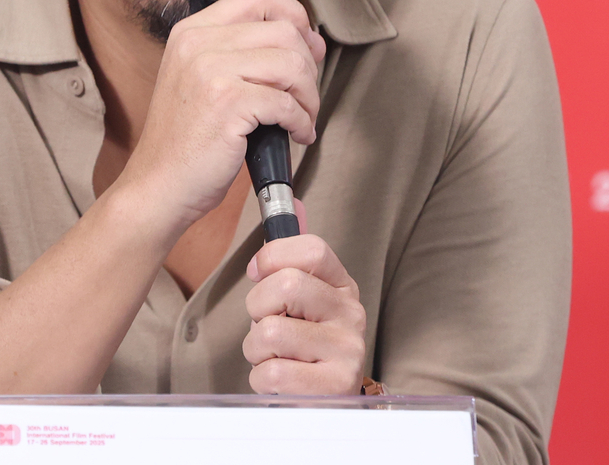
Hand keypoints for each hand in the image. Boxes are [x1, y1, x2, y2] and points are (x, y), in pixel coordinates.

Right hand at [115, 0, 326, 231]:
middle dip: (309, 65)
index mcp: (192, 31)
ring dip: (310, 95)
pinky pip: (287, 102)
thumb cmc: (186, 140)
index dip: (294, 16)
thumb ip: (245, 53)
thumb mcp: (202, 79)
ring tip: (303, 117)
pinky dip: (301, 121)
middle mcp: (199, 43)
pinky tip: (296, 135)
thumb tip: (310, 40)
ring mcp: (210, 71)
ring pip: (292, 64)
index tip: (308, 46)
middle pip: (284, 30)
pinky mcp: (227, 103)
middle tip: (307, 95)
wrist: (157, 185)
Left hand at [242, 227, 367, 394]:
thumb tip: (294, 205)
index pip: (310, 248)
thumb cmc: (305, 347)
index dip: (271, 257)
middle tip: (268, 323)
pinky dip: (261, 379)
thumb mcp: (305, 299)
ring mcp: (347, 351)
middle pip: (285, 285)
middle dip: (258, 308)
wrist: (325, 403)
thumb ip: (295, 256)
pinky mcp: (334, 386)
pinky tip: (281, 379)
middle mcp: (352, 315)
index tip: (258, 274)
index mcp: (342, 286)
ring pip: (271, 332)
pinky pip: (271, 374)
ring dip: (256, 349)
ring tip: (275, 355)